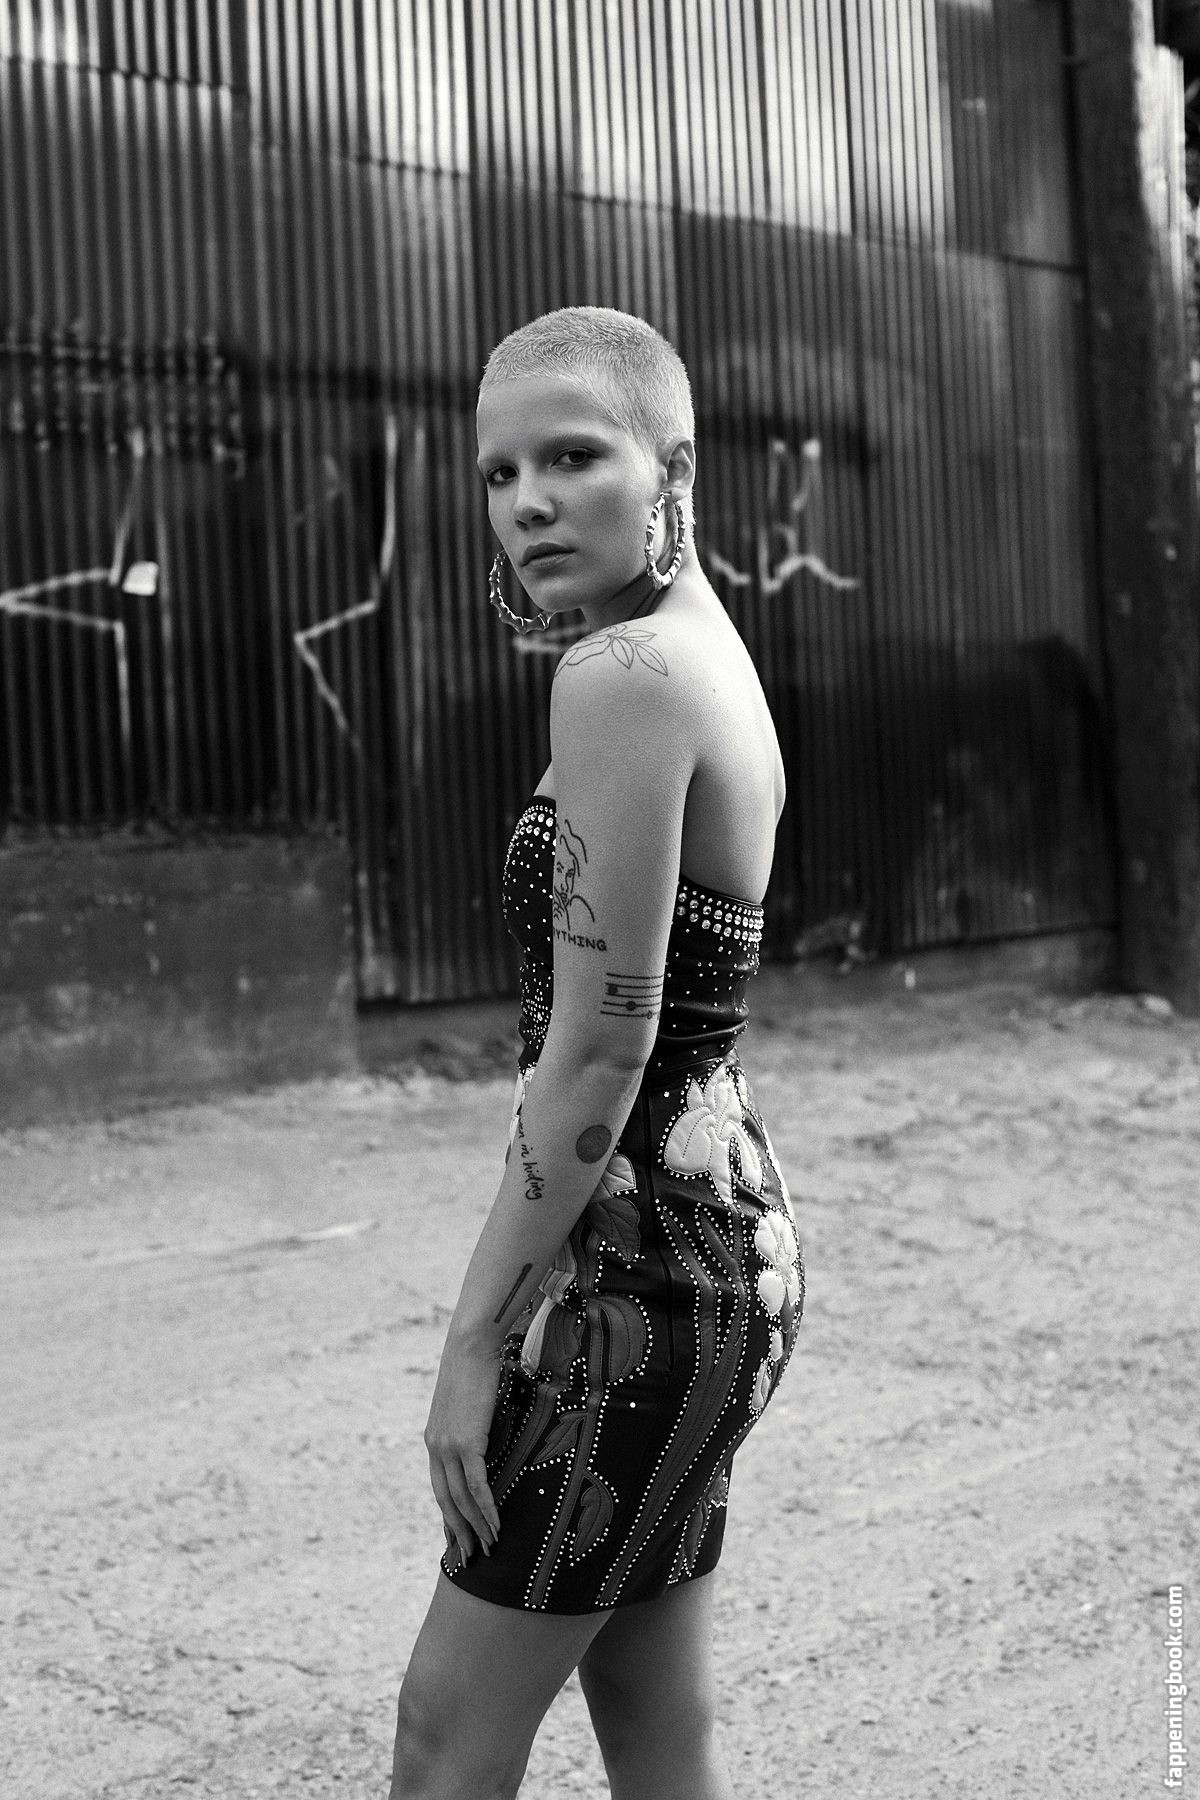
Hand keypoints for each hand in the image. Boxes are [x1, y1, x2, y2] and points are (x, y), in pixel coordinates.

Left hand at [423, 1333, 502, 1566]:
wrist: (471, 1344)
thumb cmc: (476, 1365)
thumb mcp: (471, 1402)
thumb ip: (475, 1424)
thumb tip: (491, 1436)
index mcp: (435, 1439)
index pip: (440, 1487)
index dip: (449, 1515)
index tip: (458, 1537)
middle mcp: (436, 1447)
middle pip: (446, 1500)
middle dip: (460, 1531)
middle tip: (472, 1556)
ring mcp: (449, 1446)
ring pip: (461, 1499)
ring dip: (477, 1526)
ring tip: (490, 1548)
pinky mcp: (466, 1442)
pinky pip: (477, 1485)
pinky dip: (487, 1508)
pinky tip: (497, 1525)